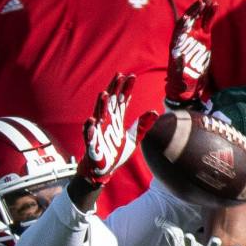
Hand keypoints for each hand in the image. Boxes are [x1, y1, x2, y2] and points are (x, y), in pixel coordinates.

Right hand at [76, 73, 148, 187]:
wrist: (104, 170)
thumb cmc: (116, 152)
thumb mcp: (134, 138)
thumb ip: (142, 125)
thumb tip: (155, 111)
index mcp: (116, 119)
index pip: (121, 100)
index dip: (126, 89)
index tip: (132, 76)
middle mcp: (106, 122)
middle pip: (110, 102)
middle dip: (114, 89)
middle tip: (119, 76)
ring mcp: (98, 132)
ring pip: (98, 115)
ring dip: (101, 105)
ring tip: (105, 94)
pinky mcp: (92, 145)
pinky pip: (89, 136)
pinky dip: (90, 129)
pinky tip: (92, 121)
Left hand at [165, 0, 216, 107]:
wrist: (187, 87)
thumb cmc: (180, 82)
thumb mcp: (178, 76)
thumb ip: (178, 66)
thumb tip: (179, 55)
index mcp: (177, 44)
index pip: (181, 27)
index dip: (187, 18)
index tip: (194, 11)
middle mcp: (185, 38)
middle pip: (189, 19)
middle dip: (196, 9)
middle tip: (204, 0)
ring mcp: (195, 37)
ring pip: (198, 19)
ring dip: (203, 8)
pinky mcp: (204, 40)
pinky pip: (207, 24)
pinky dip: (210, 15)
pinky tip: (215, 5)